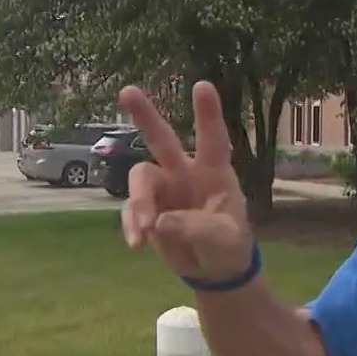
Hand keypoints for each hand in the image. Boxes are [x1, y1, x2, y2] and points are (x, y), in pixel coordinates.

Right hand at [119, 81, 253, 282]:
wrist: (214, 270)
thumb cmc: (228, 245)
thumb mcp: (223, 239)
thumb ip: (197, 228)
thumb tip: (159, 221)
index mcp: (214, 174)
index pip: (213, 140)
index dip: (209, 114)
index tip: (203, 85)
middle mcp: (186, 174)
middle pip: (163, 140)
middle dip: (146, 116)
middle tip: (128, 90)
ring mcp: (164, 189)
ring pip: (140, 178)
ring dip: (140, 202)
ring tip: (147, 231)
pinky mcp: (148, 209)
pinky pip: (131, 209)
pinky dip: (132, 224)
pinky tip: (138, 244)